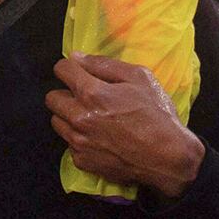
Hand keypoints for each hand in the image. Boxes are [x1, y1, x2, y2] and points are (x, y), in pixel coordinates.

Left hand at [47, 53, 203, 199]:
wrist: (167, 158)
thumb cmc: (157, 114)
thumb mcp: (139, 78)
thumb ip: (104, 65)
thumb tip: (77, 57)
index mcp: (92, 94)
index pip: (61, 70)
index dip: (70, 68)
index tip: (79, 72)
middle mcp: (79, 118)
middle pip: (52, 98)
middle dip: (67, 93)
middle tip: (87, 97)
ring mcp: (79, 142)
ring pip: (57, 122)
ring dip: (70, 116)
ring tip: (93, 118)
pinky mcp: (82, 161)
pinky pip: (69, 144)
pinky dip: (80, 139)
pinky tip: (100, 138)